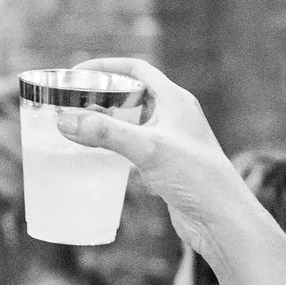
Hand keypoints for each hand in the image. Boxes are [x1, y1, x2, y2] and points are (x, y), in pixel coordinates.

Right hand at [54, 56, 244, 253]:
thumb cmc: (195, 176)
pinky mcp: (167, 165)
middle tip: (72, 102)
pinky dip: (115, 148)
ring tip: (78, 127)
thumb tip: (64, 120)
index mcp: (175, 99)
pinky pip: (135, 148)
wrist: (221, 218)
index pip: (136, 69)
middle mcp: (174, 115)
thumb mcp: (147, 148)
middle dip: (102, 95)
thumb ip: (105, 133)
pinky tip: (98, 157)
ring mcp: (171, 141)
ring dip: (107, 123)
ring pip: (132, 123)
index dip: (106, 66)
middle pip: (132, 94)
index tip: (77, 72)